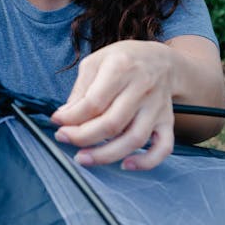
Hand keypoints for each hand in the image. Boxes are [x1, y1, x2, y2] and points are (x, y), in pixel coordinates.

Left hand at [51, 40, 174, 169]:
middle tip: (64, 138)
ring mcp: (157, 107)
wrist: (162, 60)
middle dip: (83, 137)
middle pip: (112, 123)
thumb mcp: (96, 61)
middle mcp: (142, 88)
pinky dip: (146, 161)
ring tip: (84, 158)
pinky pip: (163, 147)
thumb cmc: (124, 59)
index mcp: (121, 68)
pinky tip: (126, 164)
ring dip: (106, 155)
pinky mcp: (167, 121)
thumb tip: (65, 116)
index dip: (72, 117)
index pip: (94, 102)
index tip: (57, 122)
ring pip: (134, 139)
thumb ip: (81, 89)